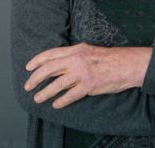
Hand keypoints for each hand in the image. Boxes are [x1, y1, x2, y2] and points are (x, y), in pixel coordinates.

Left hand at [24, 43, 151, 108]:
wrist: (126, 64)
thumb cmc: (108, 58)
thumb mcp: (88, 51)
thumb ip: (73, 56)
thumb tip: (57, 64)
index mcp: (75, 50)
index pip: (50, 54)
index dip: (37, 61)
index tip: (28, 68)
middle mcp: (76, 60)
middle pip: (49, 69)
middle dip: (35, 78)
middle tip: (28, 86)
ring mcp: (82, 73)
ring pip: (57, 84)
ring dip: (45, 92)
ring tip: (37, 98)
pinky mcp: (89, 85)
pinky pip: (71, 95)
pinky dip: (62, 100)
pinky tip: (56, 104)